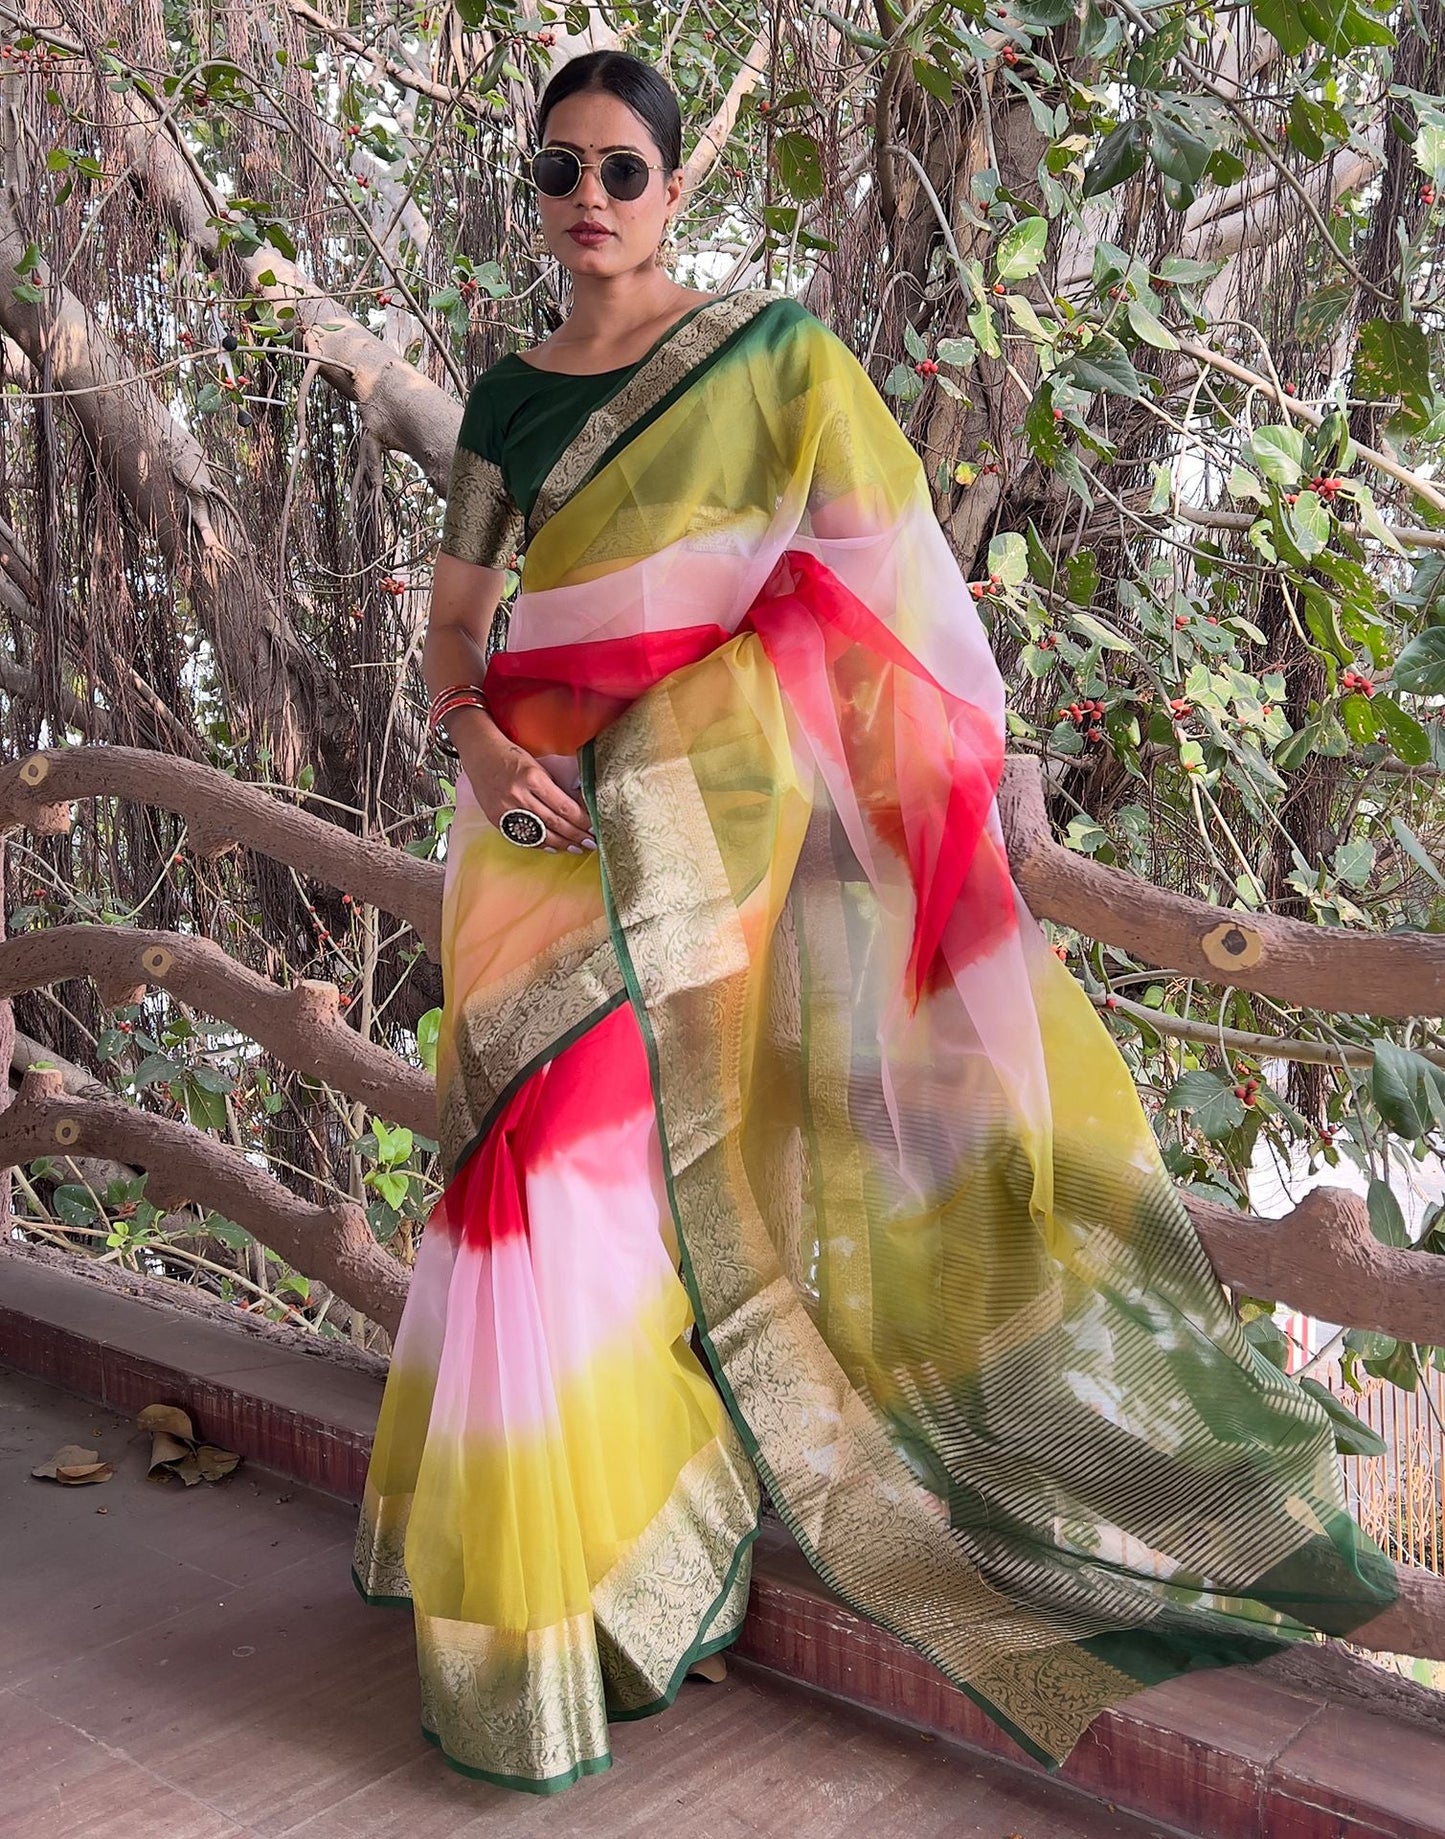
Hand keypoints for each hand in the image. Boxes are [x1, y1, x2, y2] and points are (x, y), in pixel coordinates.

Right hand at [455, 717, 594, 852]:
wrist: (480, 754)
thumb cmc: (512, 756)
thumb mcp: (539, 765)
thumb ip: (557, 786)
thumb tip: (580, 807)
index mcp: (532, 778)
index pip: (563, 806)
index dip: (581, 820)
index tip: (594, 827)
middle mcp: (519, 795)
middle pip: (554, 822)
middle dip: (575, 835)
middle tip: (591, 843)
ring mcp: (506, 809)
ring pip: (539, 833)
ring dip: (561, 843)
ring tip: (577, 848)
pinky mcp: (496, 819)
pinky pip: (523, 837)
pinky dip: (540, 844)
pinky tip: (554, 847)